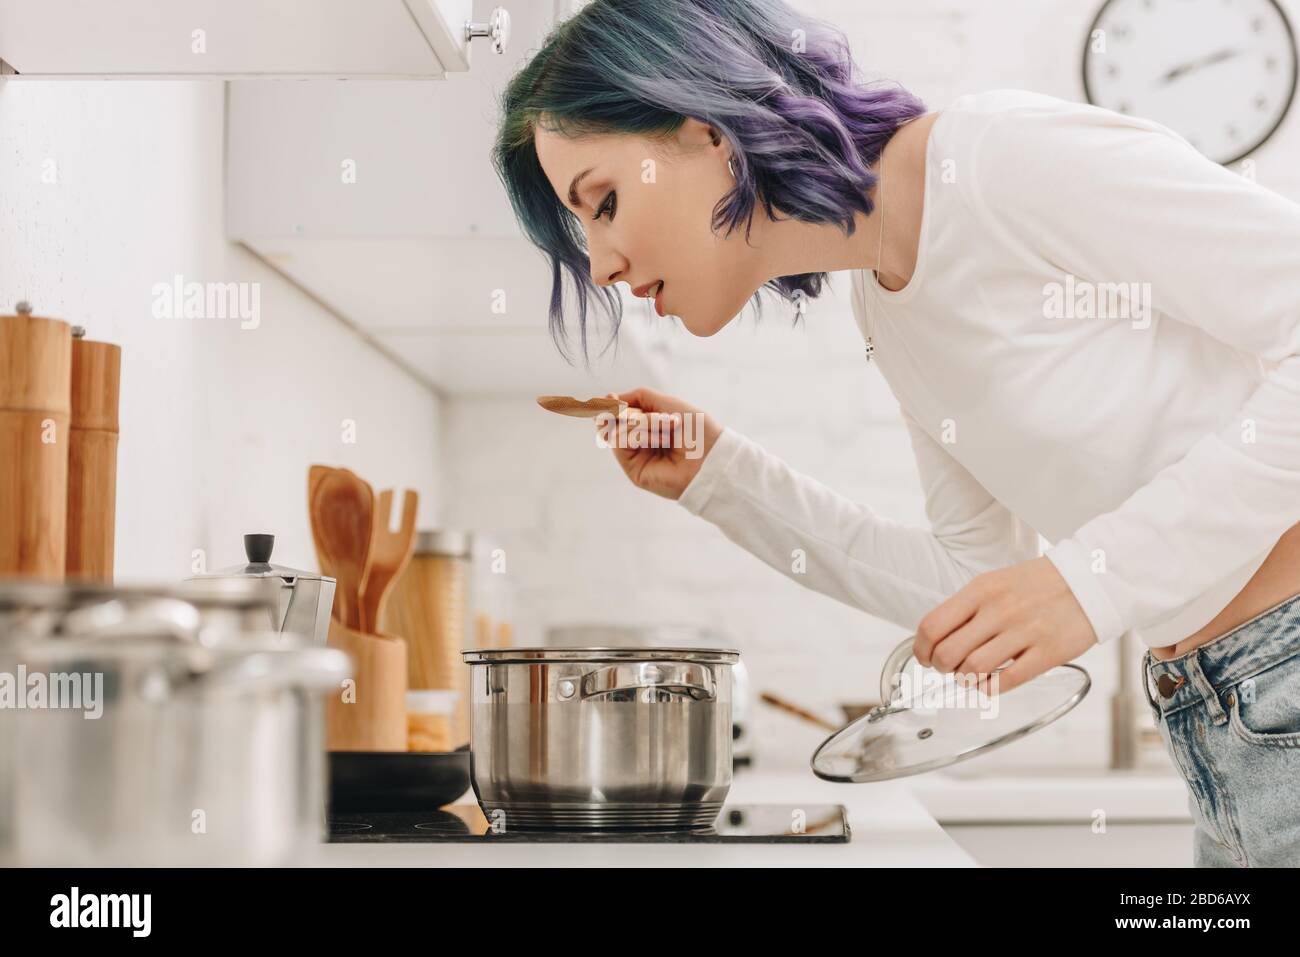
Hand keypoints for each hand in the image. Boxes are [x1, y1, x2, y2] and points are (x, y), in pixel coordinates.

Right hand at [596, 387, 723, 500]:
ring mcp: (637, 458)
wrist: (711, 457)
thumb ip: (640, 397)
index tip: (610, 396)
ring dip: (637, 422)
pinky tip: (656, 435)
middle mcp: (641, 443)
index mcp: (650, 427)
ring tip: (663, 424)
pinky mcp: (634, 471)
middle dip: (616, 413)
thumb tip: (611, 397)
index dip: (611, 405)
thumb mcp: (668, 403)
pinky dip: (636, 434)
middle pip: (611, 424)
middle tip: (621, 406)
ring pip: (615, 432)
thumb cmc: (697, 430)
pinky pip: (621, 444)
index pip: (620, 415)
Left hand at [913, 556, 1097, 693]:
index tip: (925, 657)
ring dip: (965, 679)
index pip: (932, 626)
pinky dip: (990, 689)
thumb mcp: (995, 582)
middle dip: (941, 667)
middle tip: (948, 668)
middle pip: (948, 653)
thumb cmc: (1037, 584)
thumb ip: (966, 608)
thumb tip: (936, 638)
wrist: (1089, 580)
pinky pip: (1007, 681)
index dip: (921, 649)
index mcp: (981, 590)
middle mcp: (999, 610)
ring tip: (971, 675)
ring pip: (974, 670)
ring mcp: (1024, 632)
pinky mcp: (1048, 652)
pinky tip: (990, 684)